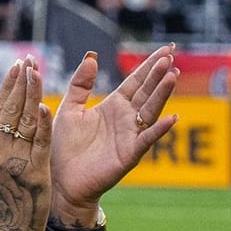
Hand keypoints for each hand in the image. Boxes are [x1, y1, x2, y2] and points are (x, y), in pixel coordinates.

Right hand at [0, 58, 51, 230]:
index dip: (8, 86)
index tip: (17, 65)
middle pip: (10, 111)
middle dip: (20, 83)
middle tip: (29, 59)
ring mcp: (15, 163)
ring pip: (24, 122)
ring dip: (31, 94)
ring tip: (36, 72)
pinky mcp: (34, 173)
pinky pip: (38, 144)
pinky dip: (40, 124)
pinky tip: (43, 105)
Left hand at [49, 47, 178, 218]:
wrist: (59, 182)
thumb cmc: (63, 148)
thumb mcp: (69, 110)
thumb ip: (80, 84)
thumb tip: (92, 56)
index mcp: (113, 106)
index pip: (136, 81)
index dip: (150, 65)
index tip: (167, 48)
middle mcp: (126, 119)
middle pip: (147, 92)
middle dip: (158, 74)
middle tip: (170, 54)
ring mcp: (129, 137)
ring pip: (150, 111)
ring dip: (162, 94)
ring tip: (172, 75)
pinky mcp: (128, 155)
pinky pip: (146, 140)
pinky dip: (159, 130)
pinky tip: (171, 117)